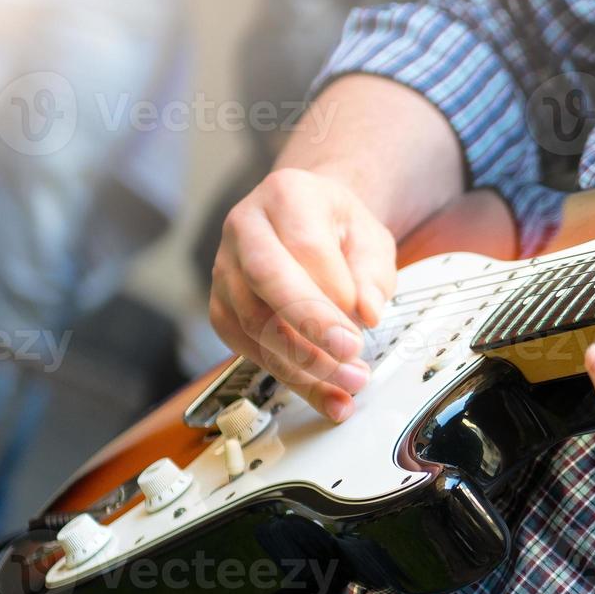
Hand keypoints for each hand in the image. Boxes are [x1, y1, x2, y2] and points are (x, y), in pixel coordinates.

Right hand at [210, 167, 397, 421]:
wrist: (304, 222)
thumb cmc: (336, 228)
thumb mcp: (370, 236)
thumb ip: (372, 271)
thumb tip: (366, 312)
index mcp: (286, 196)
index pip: (304, 245)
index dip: (332, 290)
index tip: (363, 324)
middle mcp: (245, 229)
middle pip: (266, 280)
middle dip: (310, 326)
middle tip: (349, 357)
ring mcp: (225, 270)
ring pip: (254, 323)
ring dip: (305, 363)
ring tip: (350, 382)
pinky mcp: (222, 309)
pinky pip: (249, 350)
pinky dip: (292, 379)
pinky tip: (328, 397)